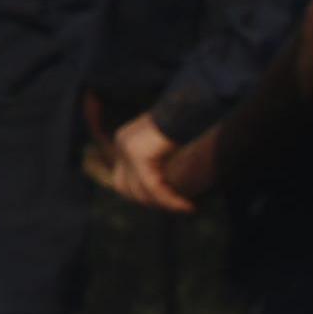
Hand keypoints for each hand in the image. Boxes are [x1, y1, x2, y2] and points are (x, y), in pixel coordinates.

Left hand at [89, 112, 209, 214]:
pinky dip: (170, 199)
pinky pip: (153, 187)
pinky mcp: (139, 155)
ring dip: (164, 203)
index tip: (167, 202)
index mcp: (124, 141)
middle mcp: (122, 144)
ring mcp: (128, 149)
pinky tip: (186, 206)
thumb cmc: (184, 122)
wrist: (190, 106)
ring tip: (185, 207)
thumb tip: (160, 188)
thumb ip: (156, 163)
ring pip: (141, 191)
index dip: (142, 195)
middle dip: (151, 201)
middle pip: (126, 188)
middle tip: (178, 206)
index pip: (122, 180)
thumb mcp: (164, 144)